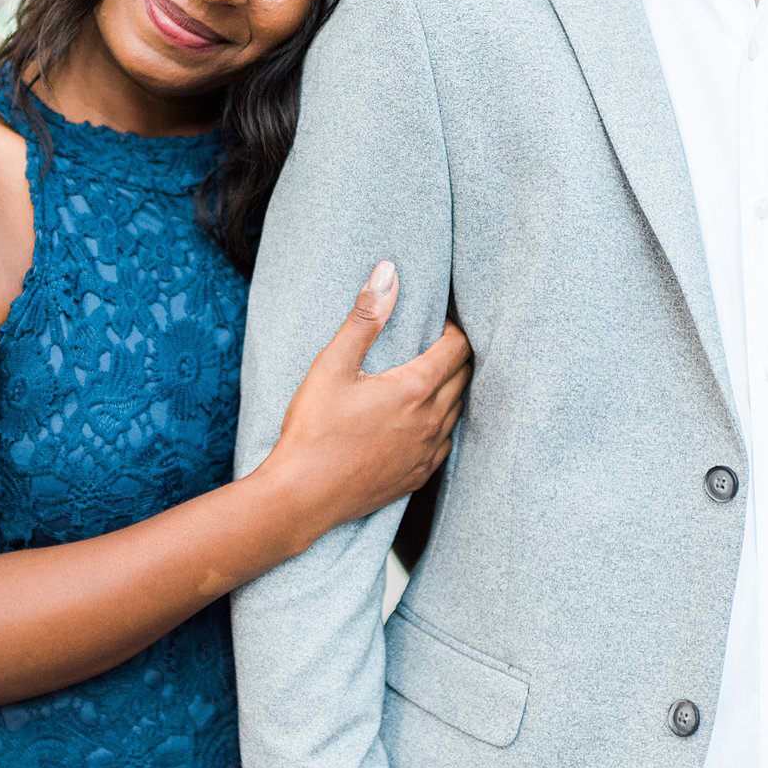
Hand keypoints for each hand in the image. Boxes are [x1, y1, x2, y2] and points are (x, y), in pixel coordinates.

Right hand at [270, 261, 470, 540]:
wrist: (303, 496)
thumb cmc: (314, 429)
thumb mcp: (332, 365)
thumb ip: (365, 317)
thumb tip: (388, 272)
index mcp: (415, 389)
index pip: (458, 349)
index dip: (453, 328)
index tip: (438, 320)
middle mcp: (431, 421)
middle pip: (464, 378)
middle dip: (456, 355)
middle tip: (436, 341)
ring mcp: (427, 452)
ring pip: (457, 411)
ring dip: (451, 389)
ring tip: (429, 376)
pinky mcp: (417, 477)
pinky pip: (444, 443)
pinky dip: (440, 423)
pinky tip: (420, 420)